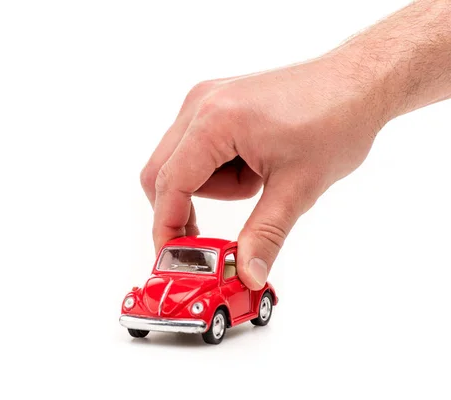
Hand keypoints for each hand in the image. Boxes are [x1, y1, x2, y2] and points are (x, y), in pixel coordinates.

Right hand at [140, 54, 387, 289]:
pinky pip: (196, 147)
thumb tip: (248, 274)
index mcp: (215, 121)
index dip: (166, 226)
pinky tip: (255, 165)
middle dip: (184, 207)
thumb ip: (264, 235)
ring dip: (212, 187)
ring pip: (181, 163)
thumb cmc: (336, 121)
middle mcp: (201, 104)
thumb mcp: (299, 188)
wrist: (359, 82)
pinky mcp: (216, 103)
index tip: (174, 257)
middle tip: (211, 234)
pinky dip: (218, 169)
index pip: (168, 183)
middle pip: (162, 173)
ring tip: (259, 179)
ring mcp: (206, 100)